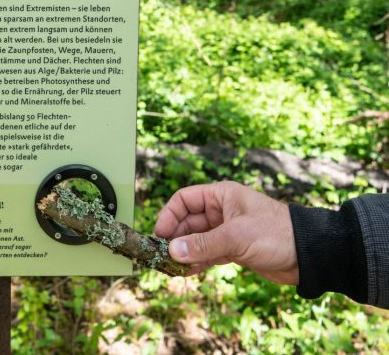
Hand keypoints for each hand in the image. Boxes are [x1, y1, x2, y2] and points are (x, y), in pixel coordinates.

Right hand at [155, 181, 298, 284]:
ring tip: (172, 267)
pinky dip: (197, 261)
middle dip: (175, 237)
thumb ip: (202, 244)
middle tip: (163, 255)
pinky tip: (187, 272)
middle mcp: (221, 211)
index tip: (159, 234)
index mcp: (221, 196)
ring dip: (184, 252)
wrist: (309, 255)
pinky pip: (207, 253)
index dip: (169, 215)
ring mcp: (227, 231)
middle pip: (187, 221)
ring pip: (196, 239)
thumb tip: (172, 251)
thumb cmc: (276, 234)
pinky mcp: (233, 249)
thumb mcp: (236, 237)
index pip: (185, 200)